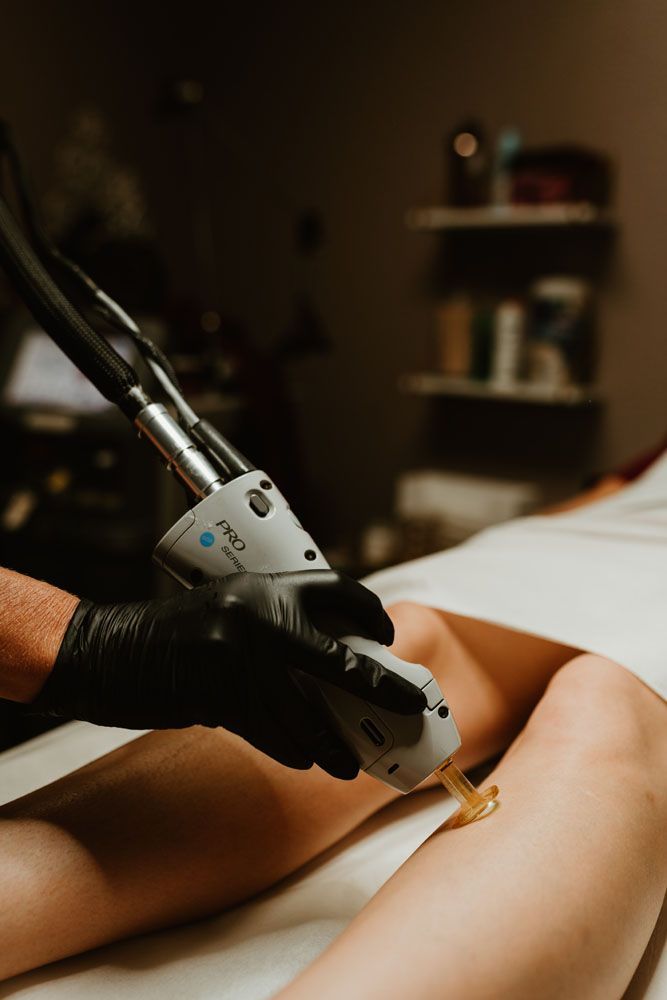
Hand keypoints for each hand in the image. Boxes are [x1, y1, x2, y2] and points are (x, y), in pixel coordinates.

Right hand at [34, 571, 425, 778]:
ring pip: (303, 711)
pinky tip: (305, 759)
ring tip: (349, 761)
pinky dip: (290, 749)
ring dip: (329, 741)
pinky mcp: (219, 696)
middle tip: (408, 707)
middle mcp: (257, 618)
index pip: (336, 591)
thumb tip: (331, 659)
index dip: (370, 613)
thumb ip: (276, 625)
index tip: (387, 638)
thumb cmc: (173, 629)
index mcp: (264, 587)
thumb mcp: (229, 607)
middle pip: (338, 660)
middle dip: (378, 688)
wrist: (111, 650)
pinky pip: (269, 731)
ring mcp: (238, 659)